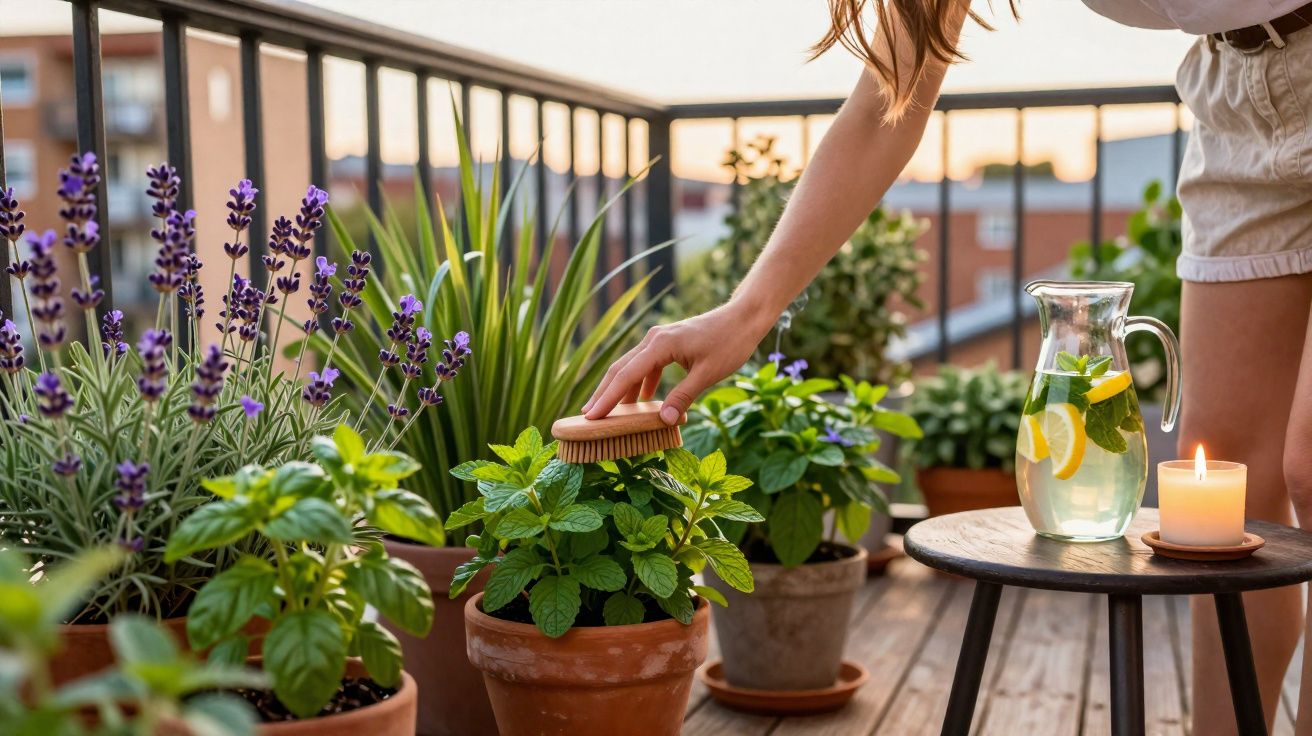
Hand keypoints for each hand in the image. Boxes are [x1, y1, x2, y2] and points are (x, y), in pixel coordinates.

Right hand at [582, 303, 769, 423]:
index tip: (591, 416)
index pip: (626, 375)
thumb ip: (684, 396)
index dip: (607, 398)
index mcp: (660, 345)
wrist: (744, 317)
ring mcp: (659, 340)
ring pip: (631, 366)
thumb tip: (665, 420)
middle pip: (620, 369)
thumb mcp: (708, 374)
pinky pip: (645, 365)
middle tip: (587, 417)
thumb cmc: (730, 343)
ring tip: (608, 412)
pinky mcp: (667, 344)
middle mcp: (653, 339)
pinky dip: (639, 383)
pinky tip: (640, 401)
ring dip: (619, 389)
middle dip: (604, 394)